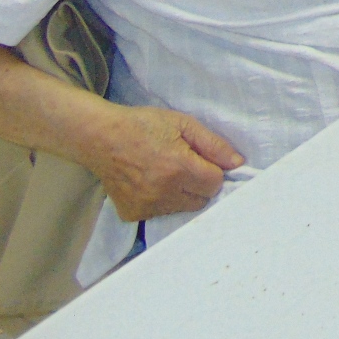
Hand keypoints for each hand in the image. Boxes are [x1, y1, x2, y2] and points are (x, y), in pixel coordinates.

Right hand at [86, 104, 241, 221]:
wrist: (100, 138)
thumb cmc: (144, 126)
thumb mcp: (183, 124)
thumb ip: (213, 145)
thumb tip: (238, 163)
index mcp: (178, 168)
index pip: (215, 183)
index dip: (213, 170)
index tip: (202, 160)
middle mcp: (163, 192)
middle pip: (201, 200)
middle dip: (200, 184)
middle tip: (185, 166)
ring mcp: (146, 206)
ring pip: (182, 209)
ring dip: (182, 194)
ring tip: (165, 172)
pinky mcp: (132, 214)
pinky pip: (160, 213)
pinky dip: (161, 201)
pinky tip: (150, 182)